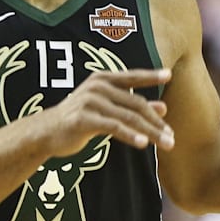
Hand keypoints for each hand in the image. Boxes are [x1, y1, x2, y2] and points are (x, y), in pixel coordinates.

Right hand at [41, 68, 173, 156]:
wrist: (47, 132)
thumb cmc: (79, 118)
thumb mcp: (107, 109)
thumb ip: (133, 107)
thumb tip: (163, 108)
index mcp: (102, 80)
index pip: (132, 76)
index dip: (151, 76)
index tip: (169, 75)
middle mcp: (97, 86)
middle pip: (135, 104)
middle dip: (156, 122)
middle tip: (172, 137)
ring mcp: (90, 101)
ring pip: (128, 117)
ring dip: (149, 132)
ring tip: (165, 143)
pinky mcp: (84, 118)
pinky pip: (113, 127)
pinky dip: (130, 135)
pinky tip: (143, 144)